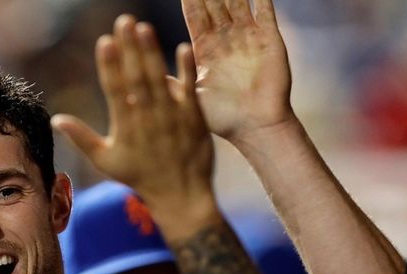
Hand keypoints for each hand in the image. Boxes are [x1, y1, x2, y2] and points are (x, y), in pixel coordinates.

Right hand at [51, 15, 213, 206]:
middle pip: (136, 76)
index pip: (115, 89)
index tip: (104, 41)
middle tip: (124, 21)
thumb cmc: (140, 176)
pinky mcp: (194, 116)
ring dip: (152, 52)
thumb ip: (81, 138)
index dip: (109, 65)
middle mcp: (148, 117)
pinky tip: (183, 47)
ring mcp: (172, 115)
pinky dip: (187, 70)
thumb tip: (56, 119)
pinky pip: (191, 89)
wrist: (181, 194)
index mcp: (126, 125)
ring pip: (160, 78)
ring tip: (144, 28)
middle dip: (130, 48)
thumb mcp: (106, 161)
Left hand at [182, 0, 293, 142]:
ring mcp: (249, 38)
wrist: (255, 127)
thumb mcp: (189, 97)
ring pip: (238, 2)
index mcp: (205, 51)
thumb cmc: (221, 118)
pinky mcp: (270, 40)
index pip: (196, 16)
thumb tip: (136, 76)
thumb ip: (170, 81)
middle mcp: (227, 40)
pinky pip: (265, 11)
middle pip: (215, 4)